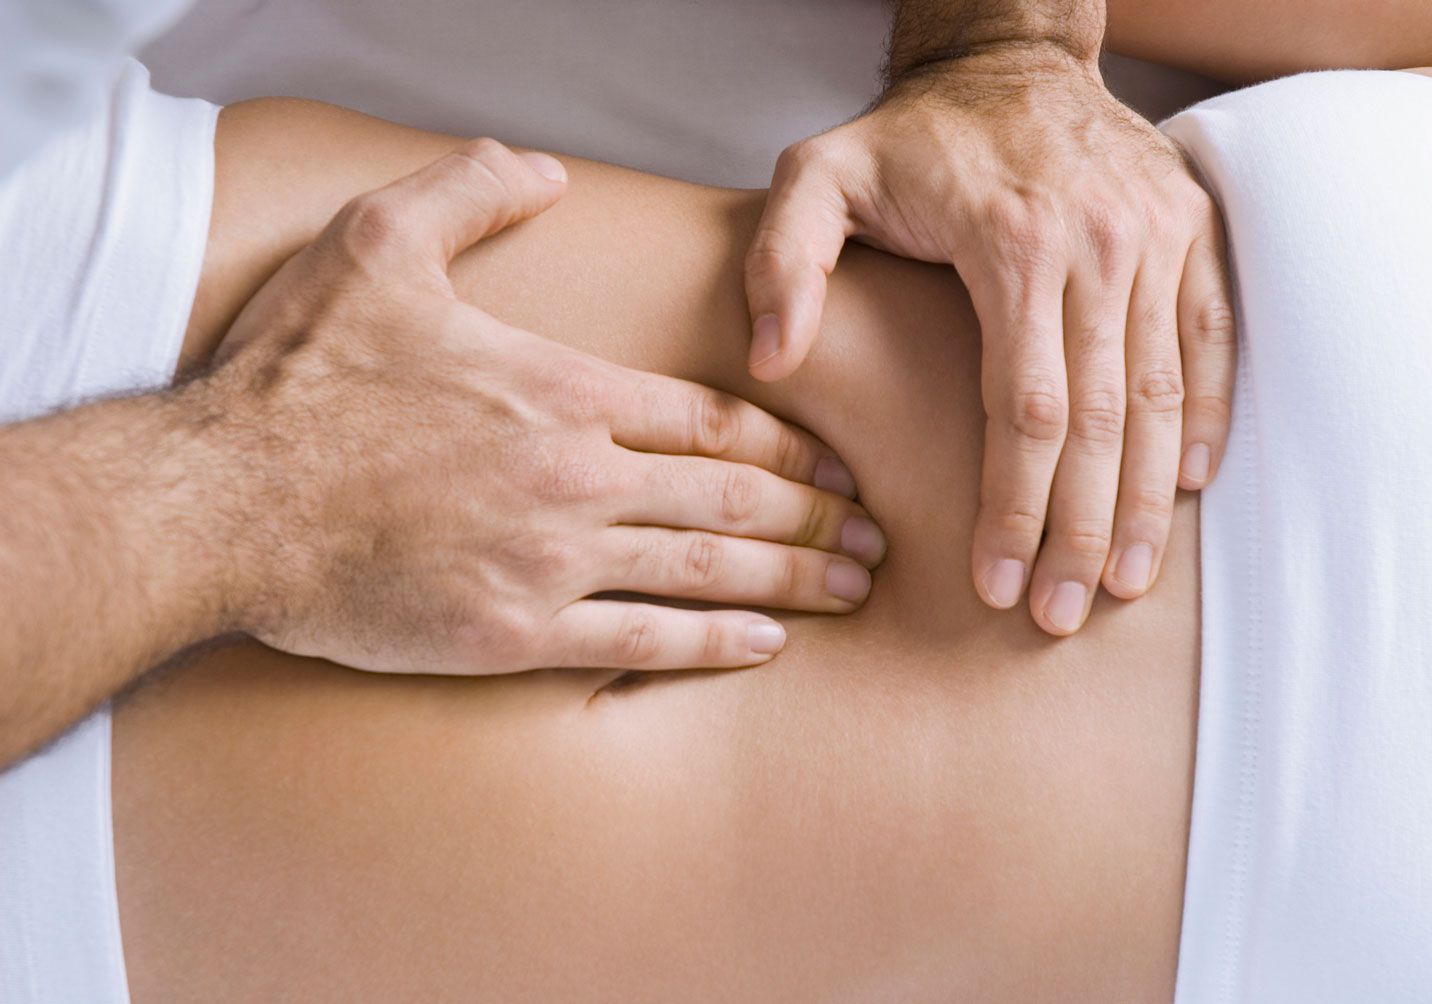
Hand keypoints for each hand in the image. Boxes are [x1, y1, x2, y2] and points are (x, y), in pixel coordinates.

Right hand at [201, 139, 883, 672]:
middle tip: (878, 537)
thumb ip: (471, 190)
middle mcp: (577, 475)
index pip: (710, 422)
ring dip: (796, 579)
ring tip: (856, 588)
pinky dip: (716, 643)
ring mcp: (551, 559)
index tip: (837, 466)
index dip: (788, 448)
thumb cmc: (298, 379)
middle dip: (820, 518)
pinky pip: (643, 642)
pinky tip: (767, 644)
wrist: (222, 501)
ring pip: (708, 570)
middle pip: (734, 500)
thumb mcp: (376, 242)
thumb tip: (544, 167)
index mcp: (561, 389)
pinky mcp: (514, 632)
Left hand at [745, 47, 1233, 634]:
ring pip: (1161, 396)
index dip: (1014, 509)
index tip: (998, 584)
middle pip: (1100, 423)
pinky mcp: (1190, 232)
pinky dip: (1204, 417)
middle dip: (1079, 532)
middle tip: (1060, 615)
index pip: (1024, 411)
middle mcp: (1098, 246)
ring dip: (1146, 500)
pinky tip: (1188, 486)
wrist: (1012, 55)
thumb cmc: (915, 135)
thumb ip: (785, 262)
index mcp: (1011, 246)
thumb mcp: (820, 174)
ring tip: (1123, 582)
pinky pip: (1212, 339)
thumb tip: (770, 359)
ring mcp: (1155, 238)